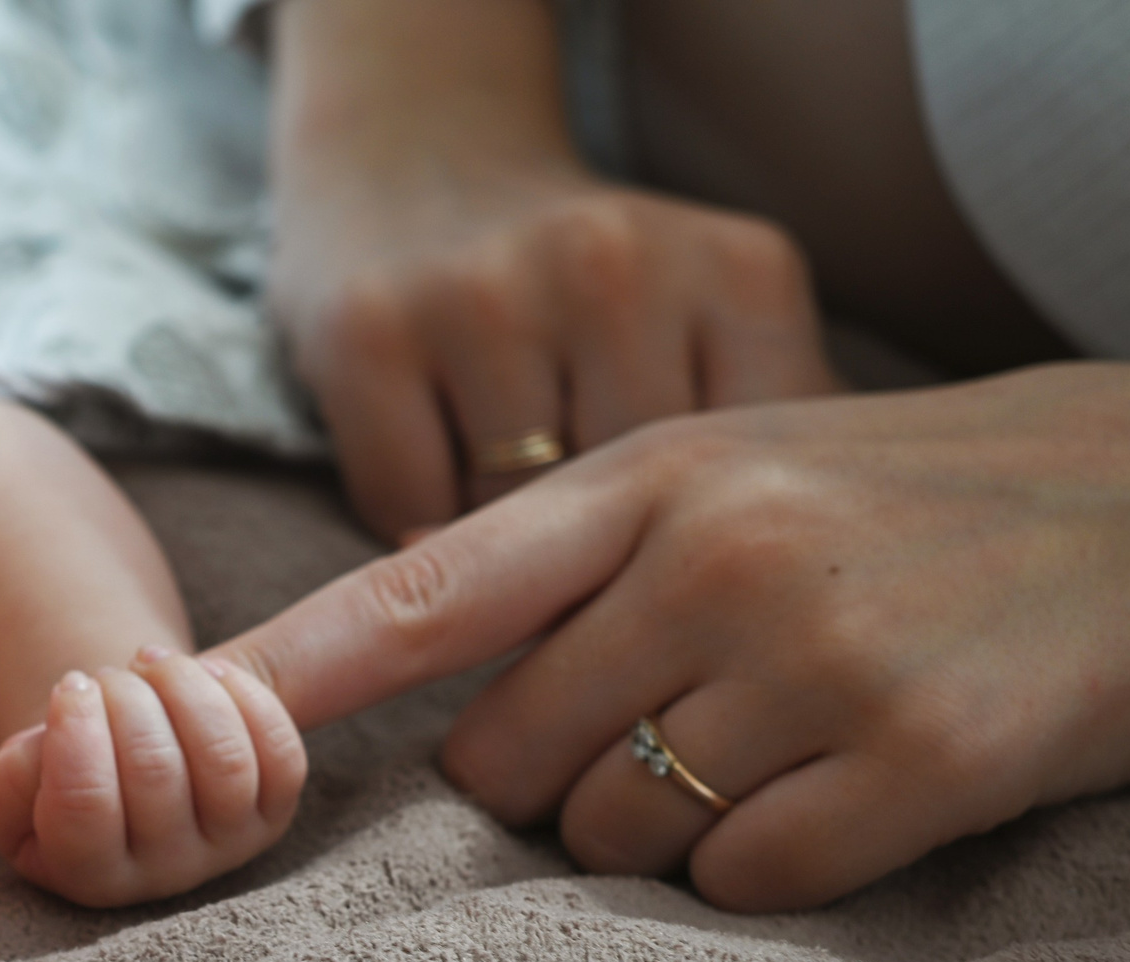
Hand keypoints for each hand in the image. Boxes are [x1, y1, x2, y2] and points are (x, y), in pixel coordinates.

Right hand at [0, 647, 306, 906]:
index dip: (75, 729)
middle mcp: (165, 874)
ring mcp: (228, 847)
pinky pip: (278, 749)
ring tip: (151, 662)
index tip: (71, 685)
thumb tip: (66, 733)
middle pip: (155, 771)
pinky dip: (242, 695)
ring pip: (223, 758)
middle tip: (108, 676)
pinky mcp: (274, 813)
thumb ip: (16, 774)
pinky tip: (205, 674)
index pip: (84, 807)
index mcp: (89, 875)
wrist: (127, 773)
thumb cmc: (64, 773)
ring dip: (183, 685)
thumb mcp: (16, 784)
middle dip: (125, 696)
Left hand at [214, 365, 1129, 910]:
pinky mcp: (915, 761)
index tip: (180, 721)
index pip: (423, 591)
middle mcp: (714, 559)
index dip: (288, 670)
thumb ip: (580, 563)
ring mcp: (814, 657)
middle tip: (661, 741)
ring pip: (612, 836)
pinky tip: (844, 801)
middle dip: (547, 786)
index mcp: (650, 480)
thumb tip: (422, 696)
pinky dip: (768, 873)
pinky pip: (741, 886)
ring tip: (773, 752)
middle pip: (499, 765)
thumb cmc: (912, 504)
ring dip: (660, 834)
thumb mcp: (737, 473)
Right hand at [273, 164, 843, 542]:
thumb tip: (745, 637)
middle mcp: (614, 265)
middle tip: (581, 549)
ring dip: (502, 554)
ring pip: (512, 531)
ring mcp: (484, 292)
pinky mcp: (367, 330)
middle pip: (630, 521)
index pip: (752, 499)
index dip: (712, 563)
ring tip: (505, 501)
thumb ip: (762, 463)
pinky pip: (405, 513)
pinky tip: (427, 471)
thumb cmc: (588, 298)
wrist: (419, 155)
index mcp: (739, 275)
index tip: (684, 569)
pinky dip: (413, 526)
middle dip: (602, 564)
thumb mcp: (719, 339)